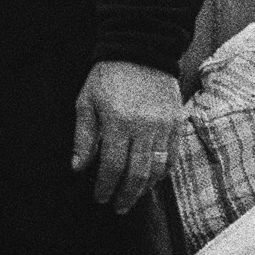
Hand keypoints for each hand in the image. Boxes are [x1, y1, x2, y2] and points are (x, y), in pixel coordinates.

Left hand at [71, 59, 182, 215]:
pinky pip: (173, 156)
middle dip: (126, 195)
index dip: (106, 186)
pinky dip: (163, 172)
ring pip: (157, 168)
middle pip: (137, 173)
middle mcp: (144, 127)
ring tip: (134, 197)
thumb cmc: (108, 75)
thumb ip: (84, 136)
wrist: (142, 47)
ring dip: (145, 188)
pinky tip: (152, 179)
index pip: (113, 166)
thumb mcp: (86, 101)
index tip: (100, 197)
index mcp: (118, 122)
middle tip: (118, 207)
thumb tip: (78, 167)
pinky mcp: (177, 122)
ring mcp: (164, 126)